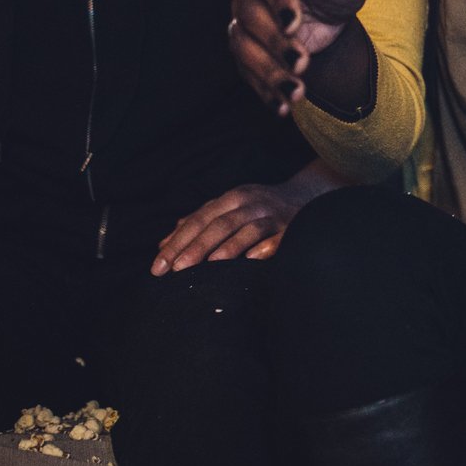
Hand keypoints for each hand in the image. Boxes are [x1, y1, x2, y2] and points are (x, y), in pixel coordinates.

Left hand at [152, 183, 303, 274]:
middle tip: (176, 270)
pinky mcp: (293, 227)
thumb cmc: (259, 207)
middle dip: (197, 247)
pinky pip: (279, 237)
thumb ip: (197, 223)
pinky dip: (266, 247)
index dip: (178, 241)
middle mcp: (252, 203)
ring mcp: (273, 215)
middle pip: (220, 224)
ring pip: (248, 228)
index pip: (200, 219)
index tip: (158, 266)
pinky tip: (252, 259)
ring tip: (208, 266)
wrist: (307, 195)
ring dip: (228, 247)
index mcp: (232, 198)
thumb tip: (163, 244)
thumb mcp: (228, 208)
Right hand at [231, 0, 370, 117]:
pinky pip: (246, 70)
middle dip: (275, 42)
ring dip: (268, 72)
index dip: (278, 1)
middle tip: (302, 63)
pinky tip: (283, 106)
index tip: (293, 24)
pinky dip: (264, 90)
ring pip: (243, 45)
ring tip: (296, 92)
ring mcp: (244, 18)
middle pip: (251, 14)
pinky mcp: (244, 46)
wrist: (326, 16)